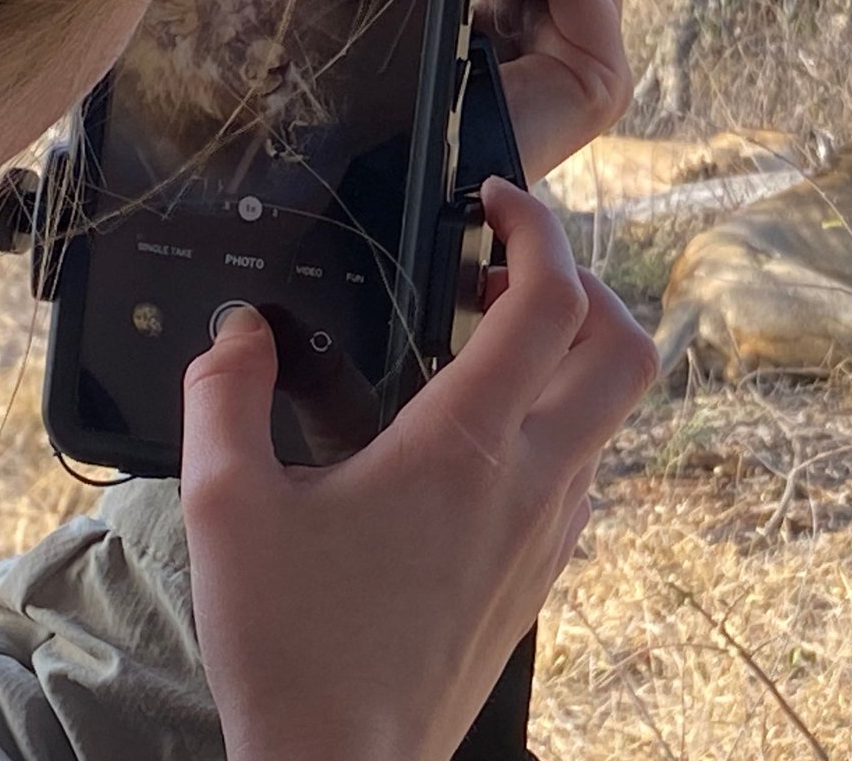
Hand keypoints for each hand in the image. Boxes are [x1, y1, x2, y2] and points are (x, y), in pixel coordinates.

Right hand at [180, 178, 656, 760]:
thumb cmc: (294, 650)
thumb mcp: (227, 509)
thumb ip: (225, 399)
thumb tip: (239, 331)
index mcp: (465, 446)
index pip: (549, 301)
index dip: (536, 227)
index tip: (496, 200)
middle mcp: (533, 478)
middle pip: (625, 346)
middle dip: (584, 280)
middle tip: (504, 269)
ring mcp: (551, 525)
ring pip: (612, 405)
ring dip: (572, 347)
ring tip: (484, 336)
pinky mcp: (546, 565)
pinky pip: (585, 459)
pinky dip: (558, 411)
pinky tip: (482, 427)